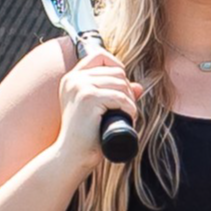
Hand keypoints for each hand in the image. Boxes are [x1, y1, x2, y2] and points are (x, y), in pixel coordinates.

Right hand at [54, 47, 139, 161]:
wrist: (72, 155)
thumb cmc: (87, 135)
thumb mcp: (99, 109)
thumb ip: (114, 93)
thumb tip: (139, 87)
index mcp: (71, 78)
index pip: (99, 55)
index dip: (117, 66)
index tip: (123, 86)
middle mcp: (73, 79)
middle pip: (116, 71)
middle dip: (127, 91)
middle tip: (125, 110)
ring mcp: (80, 87)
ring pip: (121, 83)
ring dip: (129, 101)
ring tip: (125, 116)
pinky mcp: (89, 98)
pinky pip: (122, 98)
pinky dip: (129, 110)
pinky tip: (126, 119)